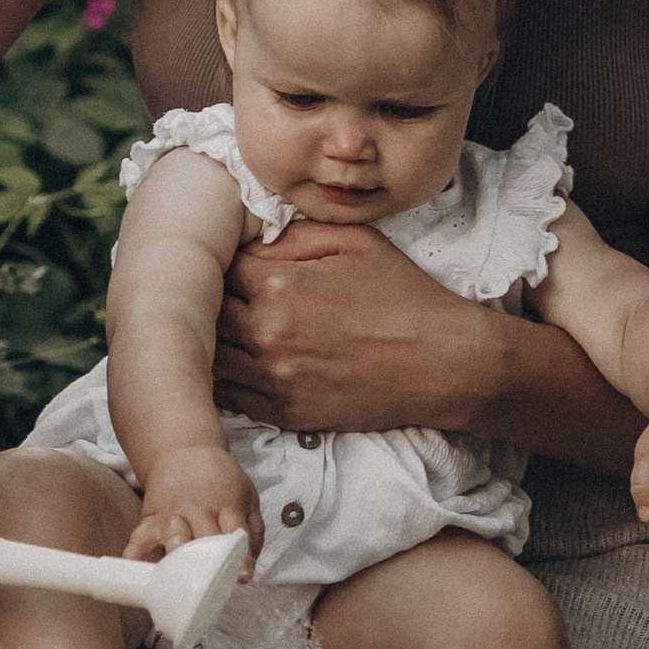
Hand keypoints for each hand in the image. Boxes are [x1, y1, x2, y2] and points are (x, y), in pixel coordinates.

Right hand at [127, 445, 259, 565]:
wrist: (184, 450)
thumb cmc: (220, 481)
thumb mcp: (247, 497)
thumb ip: (253, 533)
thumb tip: (248, 571)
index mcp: (226, 505)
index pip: (235, 531)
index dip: (240, 555)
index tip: (242, 577)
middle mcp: (199, 509)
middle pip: (204, 538)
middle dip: (208, 562)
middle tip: (211, 585)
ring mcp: (173, 513)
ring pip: (172, 534)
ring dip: (174, 550)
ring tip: (175, 571)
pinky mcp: (151, 518)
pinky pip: (139, 537)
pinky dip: (134, 553)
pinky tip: (133, 568)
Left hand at [213, 220, 501, 432]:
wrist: (443, 363)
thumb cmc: (403, 296)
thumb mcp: (354, 241)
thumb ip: (293, 235)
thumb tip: (250, 242)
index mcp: (279, 286)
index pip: (220, 268)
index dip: (222, 262)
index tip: (230, 261)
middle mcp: (267, 335)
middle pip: (206, 314)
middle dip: (210, 299)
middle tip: (217, 292)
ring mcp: (274, 379)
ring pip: (210, 358)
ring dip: (210, 340)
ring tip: (220, 326)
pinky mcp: (286, 413)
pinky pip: (231, 397)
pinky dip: (222, 379)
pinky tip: (232, 361)